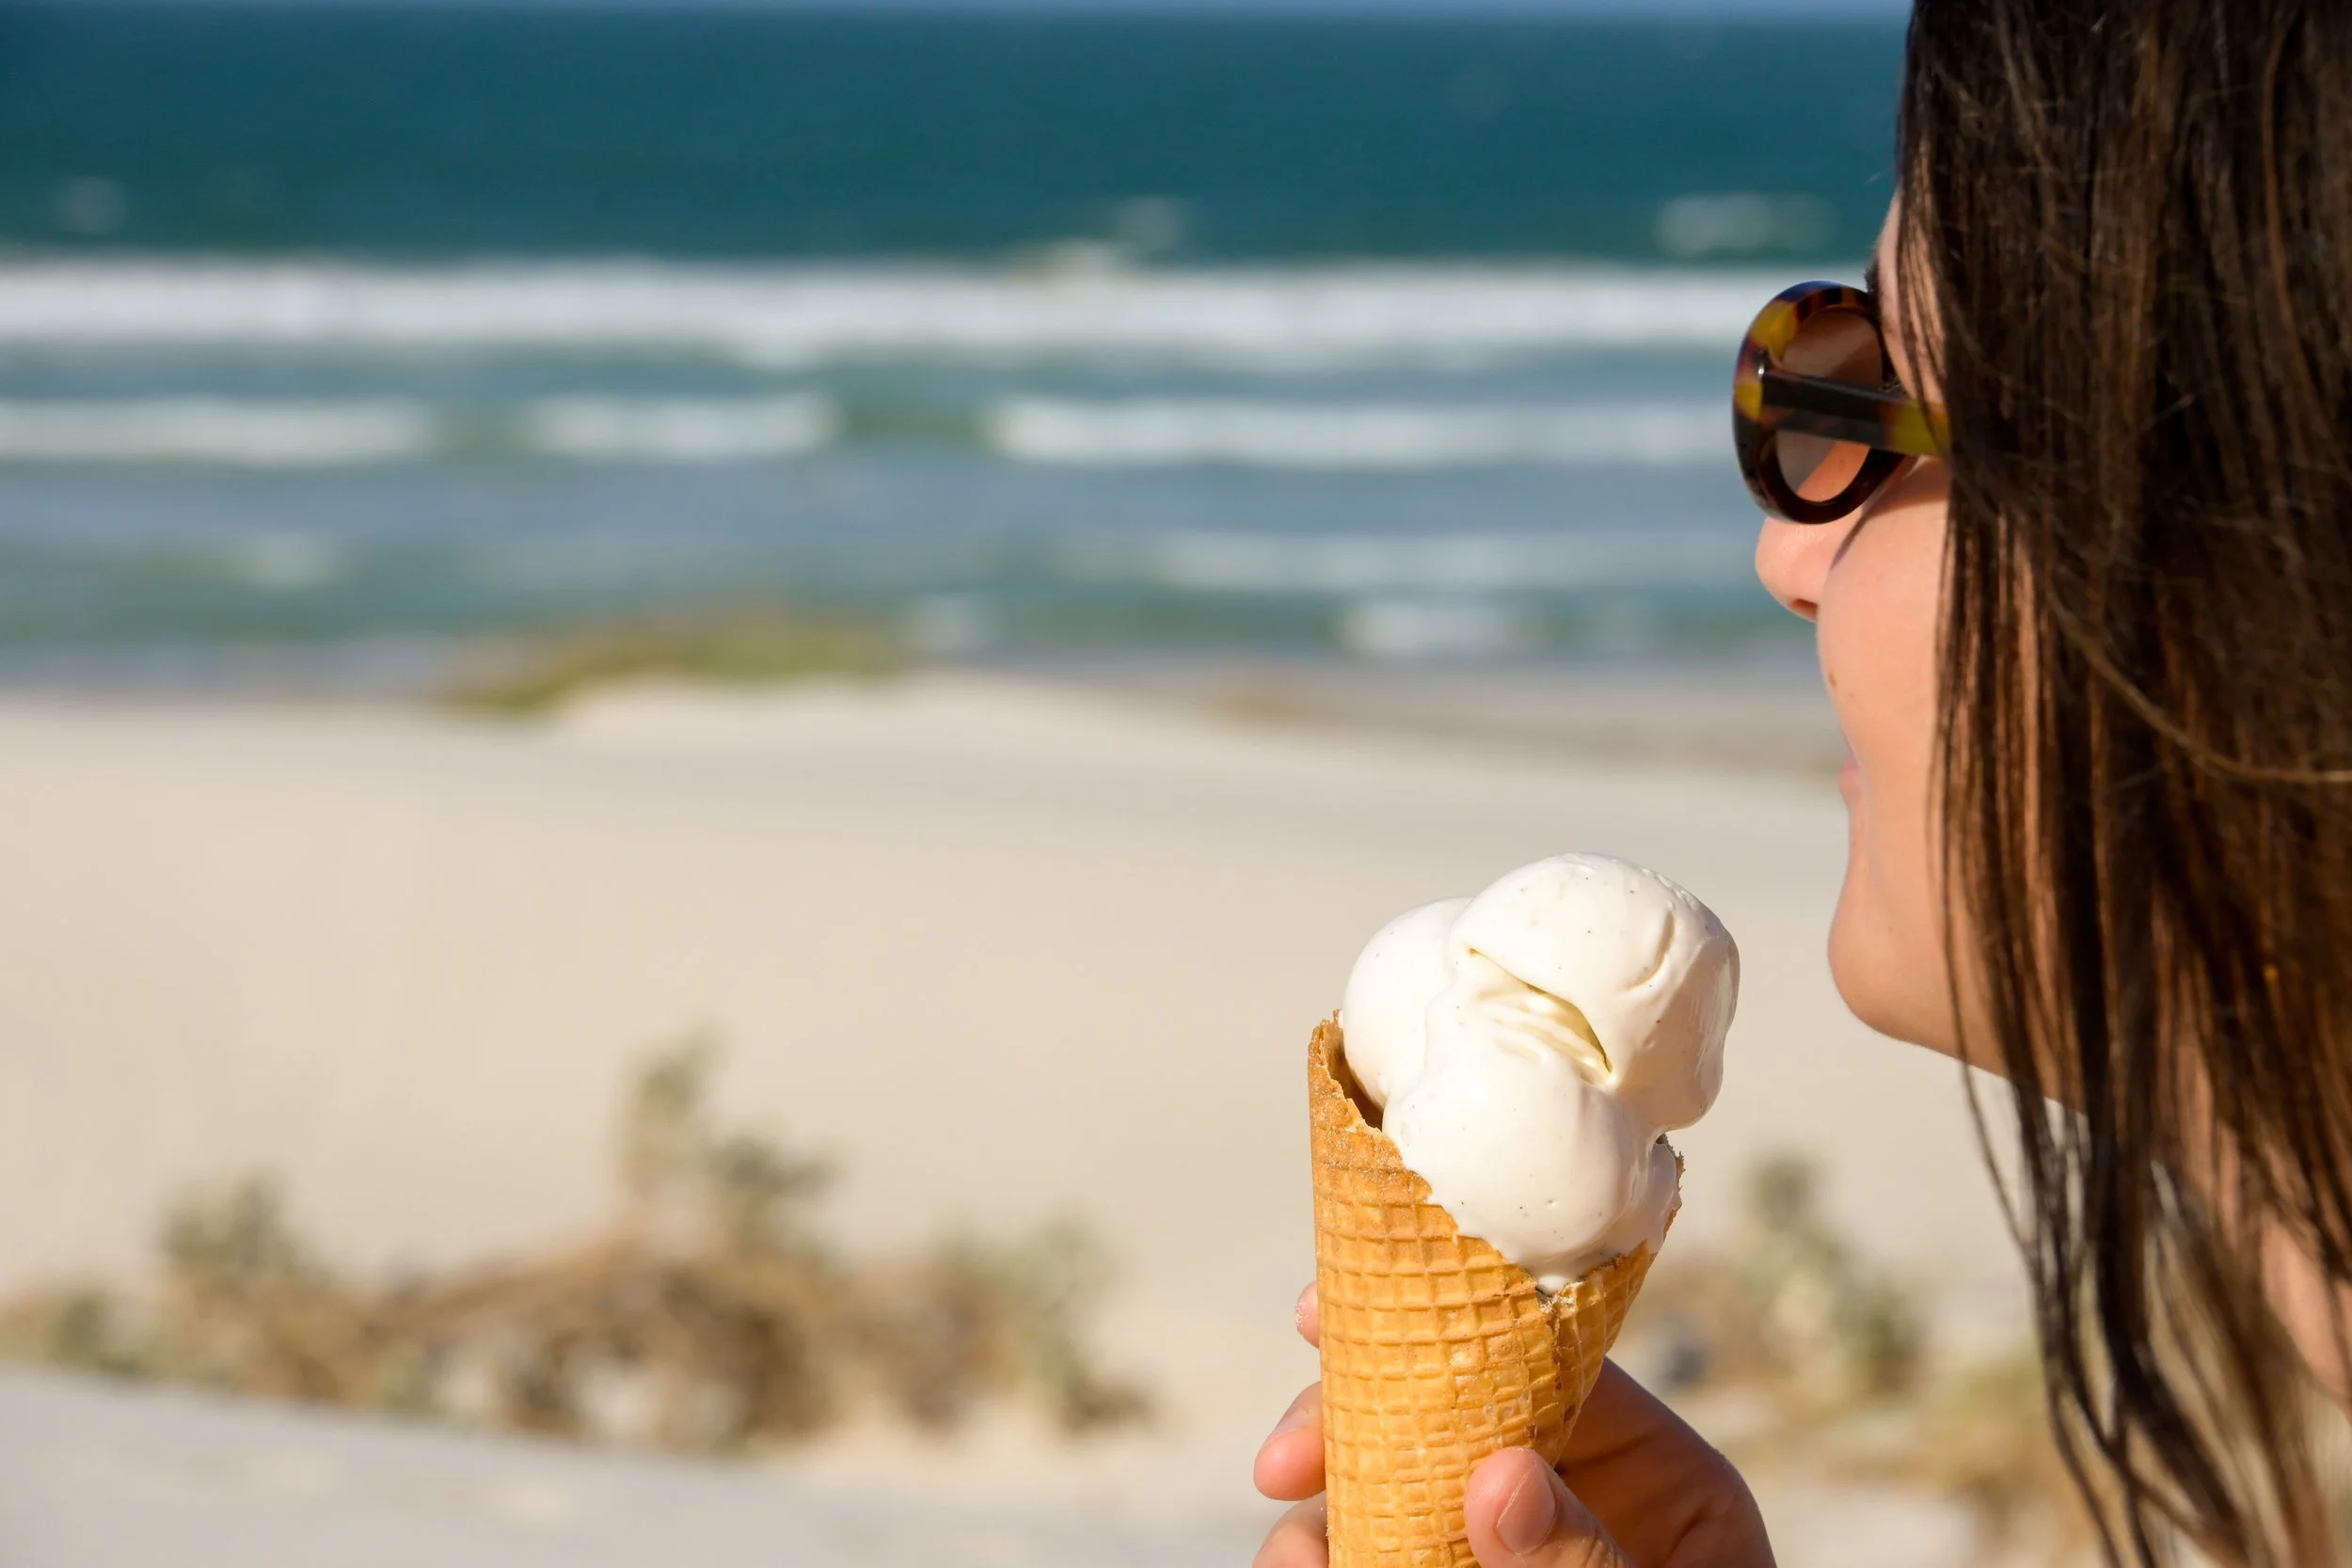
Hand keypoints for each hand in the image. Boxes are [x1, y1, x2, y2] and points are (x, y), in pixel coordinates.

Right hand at [1253, 1285, 1773, 1567]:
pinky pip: (1379, 1563)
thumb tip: (1496, 1479)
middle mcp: (1574, 1506)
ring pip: (1390, 1505)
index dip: (1437, 1328)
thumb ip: (1588, 1567)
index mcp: (1661, 1483)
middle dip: (1347, 1434)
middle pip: (1439, 1426)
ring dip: (1322, 1527)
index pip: (1545, 1369)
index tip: (1319, 1321)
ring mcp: (1504, 1561)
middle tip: (1279, 1470)